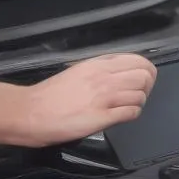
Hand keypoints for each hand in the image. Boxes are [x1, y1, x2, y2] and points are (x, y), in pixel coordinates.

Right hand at [17, 53, 157, 146]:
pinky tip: (122, 116)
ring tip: (127, 107)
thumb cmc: (51, 94)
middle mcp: (104, 78)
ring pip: (140, 95)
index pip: (138, 60)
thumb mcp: (79, 71)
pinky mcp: (102, 118)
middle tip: (137, 94)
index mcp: (98, 64)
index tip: (141, 80)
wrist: (32, 112)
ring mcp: (104, 98)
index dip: (146, 71)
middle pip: (145, 76)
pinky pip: (131, 113)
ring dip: (138, 102)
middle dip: (147, 86)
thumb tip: (121, 73)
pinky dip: (132, 115)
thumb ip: (101, 69)